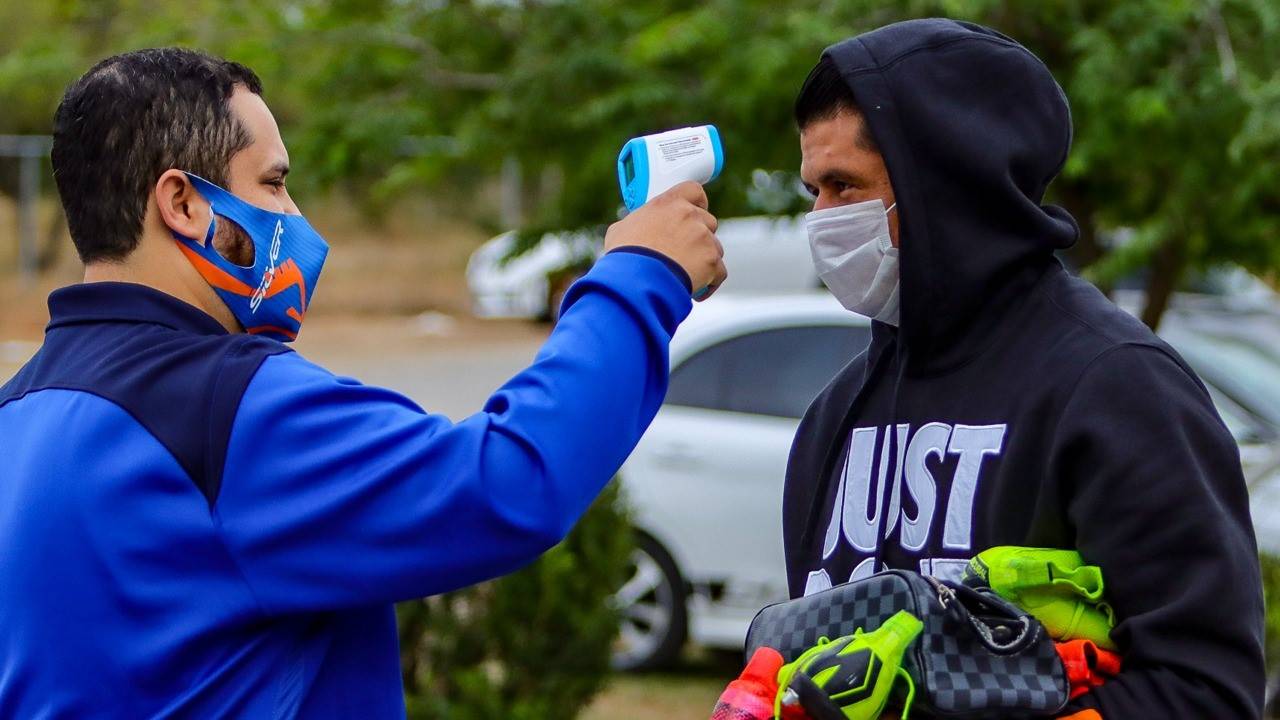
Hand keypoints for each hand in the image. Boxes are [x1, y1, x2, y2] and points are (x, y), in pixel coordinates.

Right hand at [604, 181, 726, 300]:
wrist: (636, 279)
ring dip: (705, 261)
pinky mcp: (711, 260)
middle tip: (685, 254)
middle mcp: (689, 215)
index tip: (696, 211)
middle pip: (708, 222)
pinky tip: (696, 291)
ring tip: (687, 276)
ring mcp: (703, 237)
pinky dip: (710, 283)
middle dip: (700, 238)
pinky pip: (719, 272)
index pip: (693, 191)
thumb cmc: (625, 256)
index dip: (698, 202)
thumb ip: (637, 224)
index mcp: (668, 203)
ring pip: (715, 248)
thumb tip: (633, 230)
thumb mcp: (621, 230)